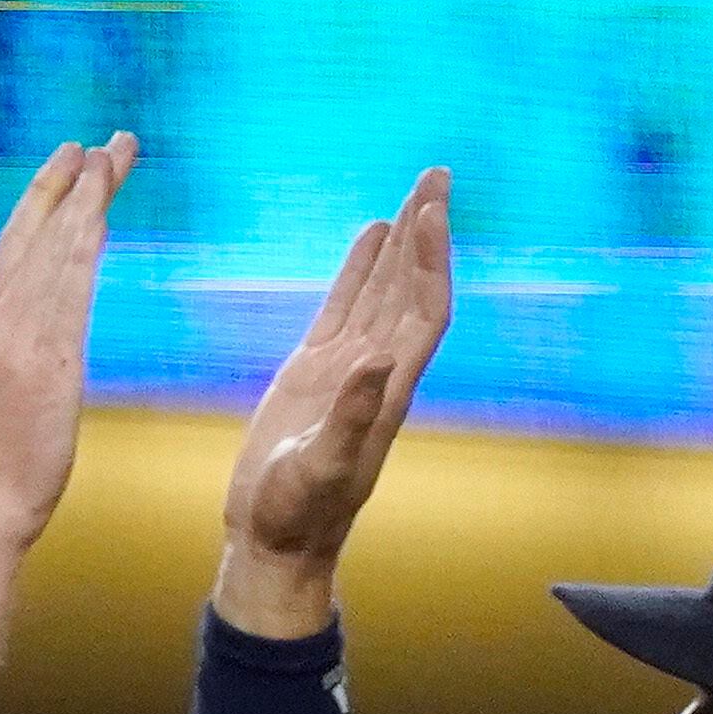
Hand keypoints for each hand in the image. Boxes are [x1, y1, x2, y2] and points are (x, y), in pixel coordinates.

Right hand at [0, 138, 131, 555]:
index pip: (14, 254)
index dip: (39, 208)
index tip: (62, 171)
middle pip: (33, 236)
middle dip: (62, 184)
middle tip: (90, 142)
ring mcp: (17, 334)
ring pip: (54, 246)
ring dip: (84, 194)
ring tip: (109, 153)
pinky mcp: (45, 354)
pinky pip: (69, 279)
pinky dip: (83, 235)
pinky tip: (102, 206)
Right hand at [214, 168, 454, 636]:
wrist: (274, 540)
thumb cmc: (298, 517)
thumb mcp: (323, 470)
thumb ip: (352, 418)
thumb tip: (378, 360)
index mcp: (389, 390)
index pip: (423, 309)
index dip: (431, 259)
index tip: (431, 209)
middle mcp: (378, 371)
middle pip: (412, 287)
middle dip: (426, 230)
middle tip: (438, 173)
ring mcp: (348, 368)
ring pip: (383, 290)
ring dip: (401, 241)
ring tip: (415, 190)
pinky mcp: (314, 372)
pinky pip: (345, 307)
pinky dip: (360, 269)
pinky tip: (370, 235)